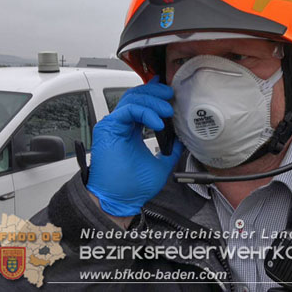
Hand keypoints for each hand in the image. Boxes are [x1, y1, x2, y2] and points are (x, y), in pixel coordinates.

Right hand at [86, 76, 183, 216]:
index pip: (142, 104)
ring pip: (132, 98)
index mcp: (131, 130)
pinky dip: (146, 112)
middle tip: (171, 95)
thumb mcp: (162, 164)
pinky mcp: (108, 128)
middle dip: (156, 92)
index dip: (155, 93)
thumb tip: (183, 140)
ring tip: (168, 110)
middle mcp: (122, 125)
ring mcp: (114, 125)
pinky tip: (159, 124)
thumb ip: (171, 150)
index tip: (170, 91)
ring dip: (153, 100)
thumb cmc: (133, 187)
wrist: (119, 201)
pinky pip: (129, 110)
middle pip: (137, 95)